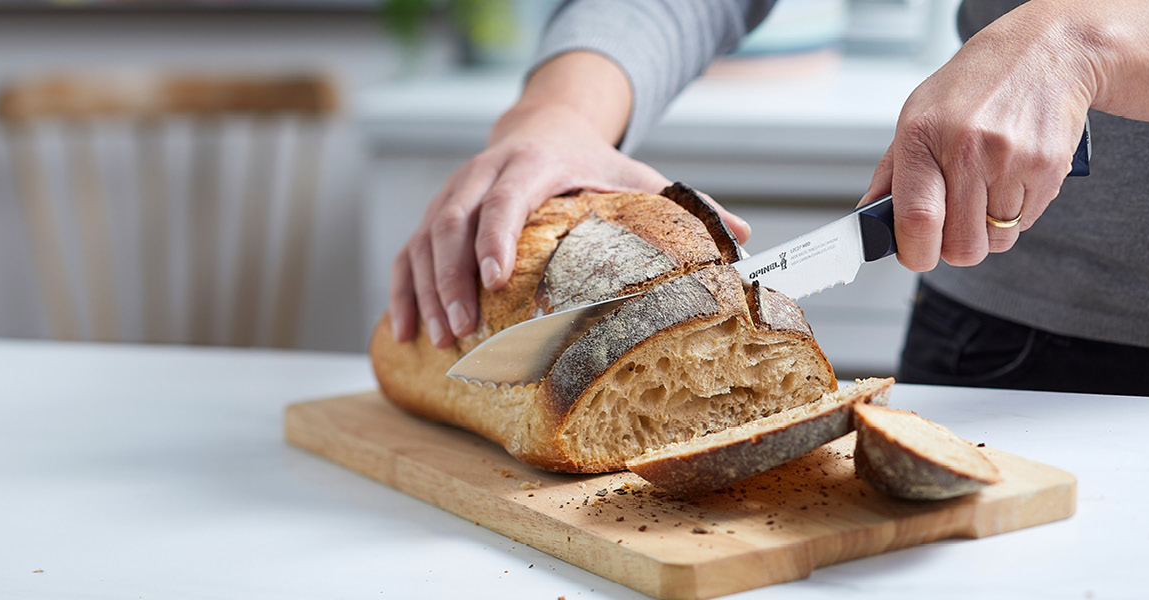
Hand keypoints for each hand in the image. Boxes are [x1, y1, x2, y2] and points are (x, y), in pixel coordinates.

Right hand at [387, 98, 751, 347]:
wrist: (542, 127)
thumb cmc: (591, 164)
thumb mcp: (636, 175)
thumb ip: (687, 203)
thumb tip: (746, 237)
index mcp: (533, 164)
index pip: (507, 198)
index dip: (497, 237)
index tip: (497, 280)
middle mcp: (483, 175)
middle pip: (454, 225)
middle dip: (454, 280)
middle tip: (463, 330)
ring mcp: (452, 195)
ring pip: (424, 241)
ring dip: (428, 292)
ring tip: (441, 339)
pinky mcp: (434, 216)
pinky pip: (407, 253)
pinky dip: (403, 292)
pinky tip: (404, 331)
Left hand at [860, 3, 1094, 271]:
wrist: (1042, 52)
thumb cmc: (973, 86)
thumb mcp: (917, 114)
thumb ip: (892, 174)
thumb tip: (870, 222)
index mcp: (922, 136)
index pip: (917, 220)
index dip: (915, 253)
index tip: (915, 254)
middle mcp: (967, 148)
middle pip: (961, 246)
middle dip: (955, 247)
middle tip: (954, 224)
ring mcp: (1011, 160)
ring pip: (996, 241)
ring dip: (988, 230)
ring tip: (986, 191)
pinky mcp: (1048, 168)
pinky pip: (1026, 224)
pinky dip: (1016, 214)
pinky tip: (1011, 179)